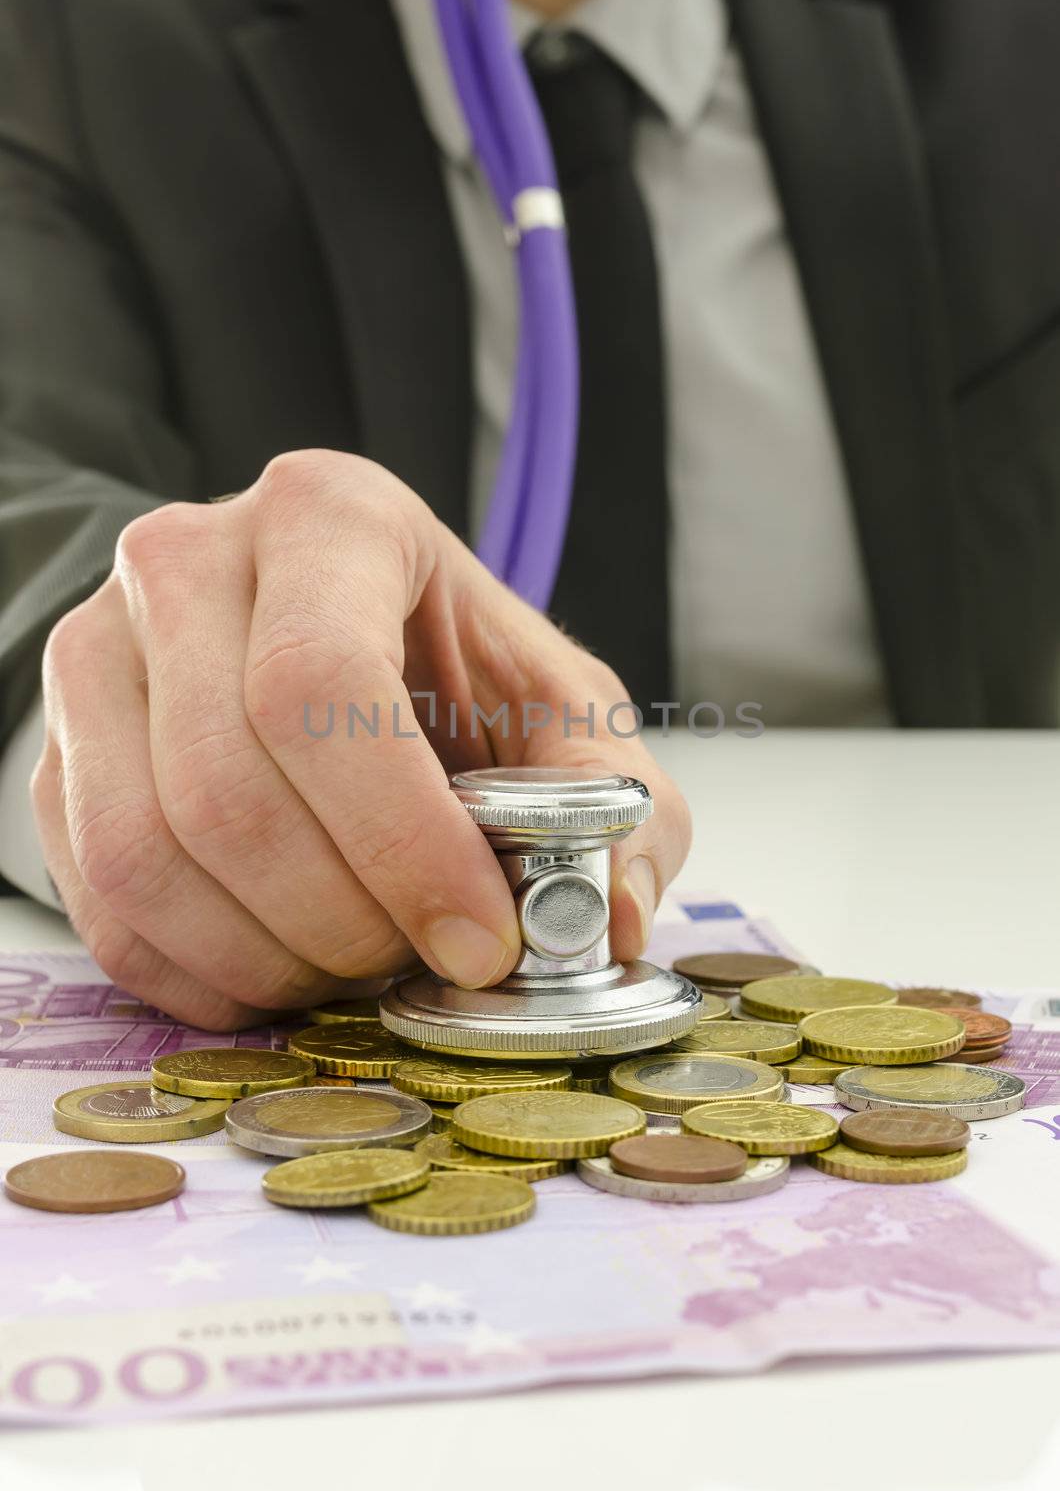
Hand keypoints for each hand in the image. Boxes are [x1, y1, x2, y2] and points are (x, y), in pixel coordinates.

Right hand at [32, 450, 690, 1026]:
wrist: (318, 642)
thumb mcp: (558, 707)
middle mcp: (187, 562)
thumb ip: (610, 799)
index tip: (477, 942)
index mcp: (327, 515)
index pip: (319, 685)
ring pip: (145, 854)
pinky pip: (98, 900)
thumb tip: (599, 921)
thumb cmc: (448, 670)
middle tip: (416, 960)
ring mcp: (99, 652)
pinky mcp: (57, 749)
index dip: (401, 840)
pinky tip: (280, 973)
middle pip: (227, 788)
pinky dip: (196, 975)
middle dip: (340, 918)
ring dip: (267, 956)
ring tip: (354, 963)